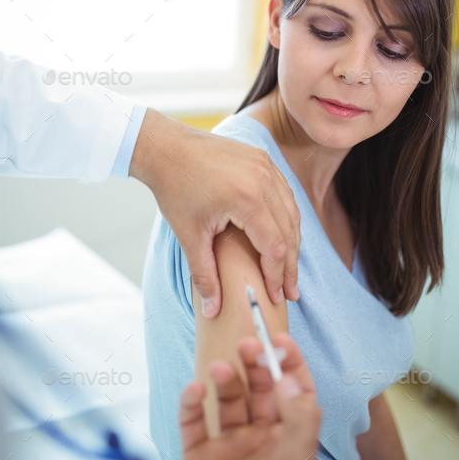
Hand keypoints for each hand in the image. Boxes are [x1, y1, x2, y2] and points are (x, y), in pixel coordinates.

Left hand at [130, 109, 300, 315]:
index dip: (276, 276)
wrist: (166, 148)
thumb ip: (205, 275)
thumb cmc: (175, 188)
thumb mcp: (189, 235)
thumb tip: (213, 311)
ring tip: (288, 269)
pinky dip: (287, 217)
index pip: (275, 247)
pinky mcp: (263, 159)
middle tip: (290, 291)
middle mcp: (264, 180)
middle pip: (290, 232)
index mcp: (247, 199)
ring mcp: (266, 166)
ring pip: (292, 212)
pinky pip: (285, 194)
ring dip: (292, 242)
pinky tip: (281, 236)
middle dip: (290, 265)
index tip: (275, 297)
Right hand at [166, 333, 320, 459]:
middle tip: (246, 345)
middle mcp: (261, 444)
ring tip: (218, 370)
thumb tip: (291, 379)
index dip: (289, 364)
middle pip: (260, 391)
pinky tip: (194, 390)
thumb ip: (300, 420)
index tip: (278, 338)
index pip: (295, 395)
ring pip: (227, 402)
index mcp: (289, 446)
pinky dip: (191, 403)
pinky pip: (192, 422)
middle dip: (255, 365)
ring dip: (224, 381)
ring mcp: (228, 451)